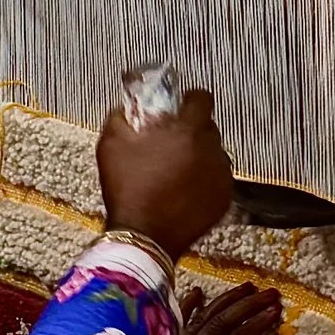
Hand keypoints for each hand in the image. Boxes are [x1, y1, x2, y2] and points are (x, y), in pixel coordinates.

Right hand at [96, 86, 234, 256]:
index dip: (188, 100)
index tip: (178, 106)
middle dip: (189, 131)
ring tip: (173, 171)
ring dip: (197, 156)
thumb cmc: (127, 190)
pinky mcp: (223, 200)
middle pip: (207, 127)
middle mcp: (212, 150)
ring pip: (213, 154)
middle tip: (168, 143)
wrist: (142, 236)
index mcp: (188, 130)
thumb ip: (122, 115)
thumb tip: (129, 107)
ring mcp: (221, 177)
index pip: (202, 98)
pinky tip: (181, 191)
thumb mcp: (112, 143)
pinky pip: (216, 180)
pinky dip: (202, 181)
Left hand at [137, 283, 281, 334]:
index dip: (255, 327)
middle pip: (224, 322)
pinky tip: (197, 290)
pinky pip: (177, 316)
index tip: (274, 312)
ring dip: (228, 299)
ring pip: (206, 314)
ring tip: (248, 286)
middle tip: (272, 293)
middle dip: (250, 306)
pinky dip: (189, 303)